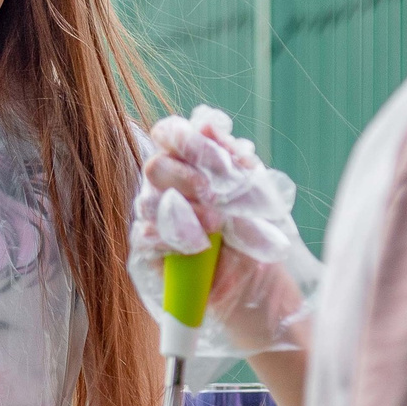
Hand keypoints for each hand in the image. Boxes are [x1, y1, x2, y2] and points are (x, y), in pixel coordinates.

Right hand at [130, 107, 319, 373]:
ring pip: (147, 203)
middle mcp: (170, 187)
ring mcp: (158, 218)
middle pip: (154, 166)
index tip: (215, 161)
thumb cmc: (258, 231)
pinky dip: (172, 240)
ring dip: (184, 213)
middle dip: (185, 179)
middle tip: (214, 197)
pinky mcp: (152, 251)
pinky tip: (198, 248)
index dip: (184, 140)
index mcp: (192, 163)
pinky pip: (145, 237)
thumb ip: (231, 157)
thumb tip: (207, 123)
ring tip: (216, 228)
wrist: (261, 282)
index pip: (168, 133)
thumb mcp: (255, 190)